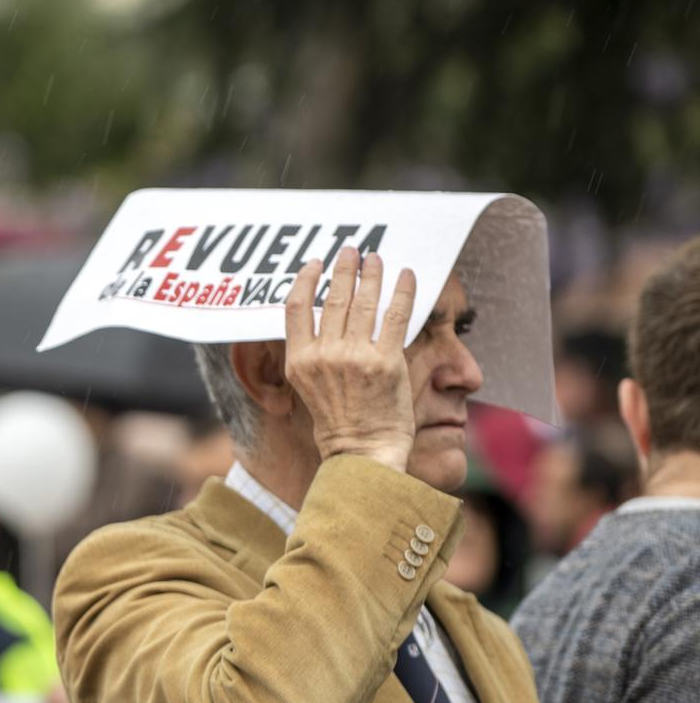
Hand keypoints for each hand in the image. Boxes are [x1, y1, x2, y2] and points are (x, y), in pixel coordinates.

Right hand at [282, 248, 419, 472]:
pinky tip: (406, 275)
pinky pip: (395, 315)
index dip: (305, 280)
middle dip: (343, 269)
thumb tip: (323, 320)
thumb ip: (311, 354)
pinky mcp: (387, 361)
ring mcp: (355, 357)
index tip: (314, 264)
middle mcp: (324, 356)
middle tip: (351, 250)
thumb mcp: (308, 387)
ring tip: (377, 258)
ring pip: (363, 302)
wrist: (362, 452)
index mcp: (298, 361)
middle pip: (332, 298)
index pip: (296, 307)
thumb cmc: (338, 422)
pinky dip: (402, 291)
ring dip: (372, 274)